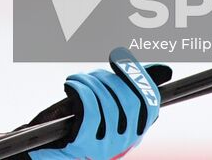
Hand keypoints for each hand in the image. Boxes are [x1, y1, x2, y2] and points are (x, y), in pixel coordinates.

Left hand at [28, 49, 168, 159]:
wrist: (46, 153)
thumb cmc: (76, 127)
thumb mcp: (106, 108)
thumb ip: (127, 90)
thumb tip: (165, 69)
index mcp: (133, 133)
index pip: (150, 104)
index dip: (140, 78)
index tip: (123, 61)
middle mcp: (123, 142)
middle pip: (128, 99)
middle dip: (109, 78)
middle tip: (93, 75)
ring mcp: (105, 146)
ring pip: (106, 101)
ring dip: (89, 81)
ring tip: (77, 80)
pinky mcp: (84, 145)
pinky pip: (89, 109)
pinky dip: (80, 90)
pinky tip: (71, 86)